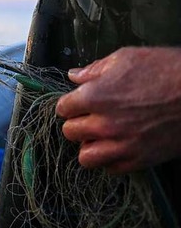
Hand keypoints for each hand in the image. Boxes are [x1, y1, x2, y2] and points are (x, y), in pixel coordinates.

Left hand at [56, 46, 180, 173]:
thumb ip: (95, 69)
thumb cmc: (165, 69)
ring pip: (85, 158)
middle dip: (76, 124)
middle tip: (89, 118)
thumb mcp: (126, 58)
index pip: (63, 109)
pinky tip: (118, 147)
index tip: (77, 103)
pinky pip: (112, 169)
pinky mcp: (141, 160)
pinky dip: (110, 160)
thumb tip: (74, 76)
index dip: (69, 104)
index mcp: (95, 97)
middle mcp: (104, 124)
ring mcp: (122, 145)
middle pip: (70, 133)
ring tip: (99, 137)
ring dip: (89, 146)